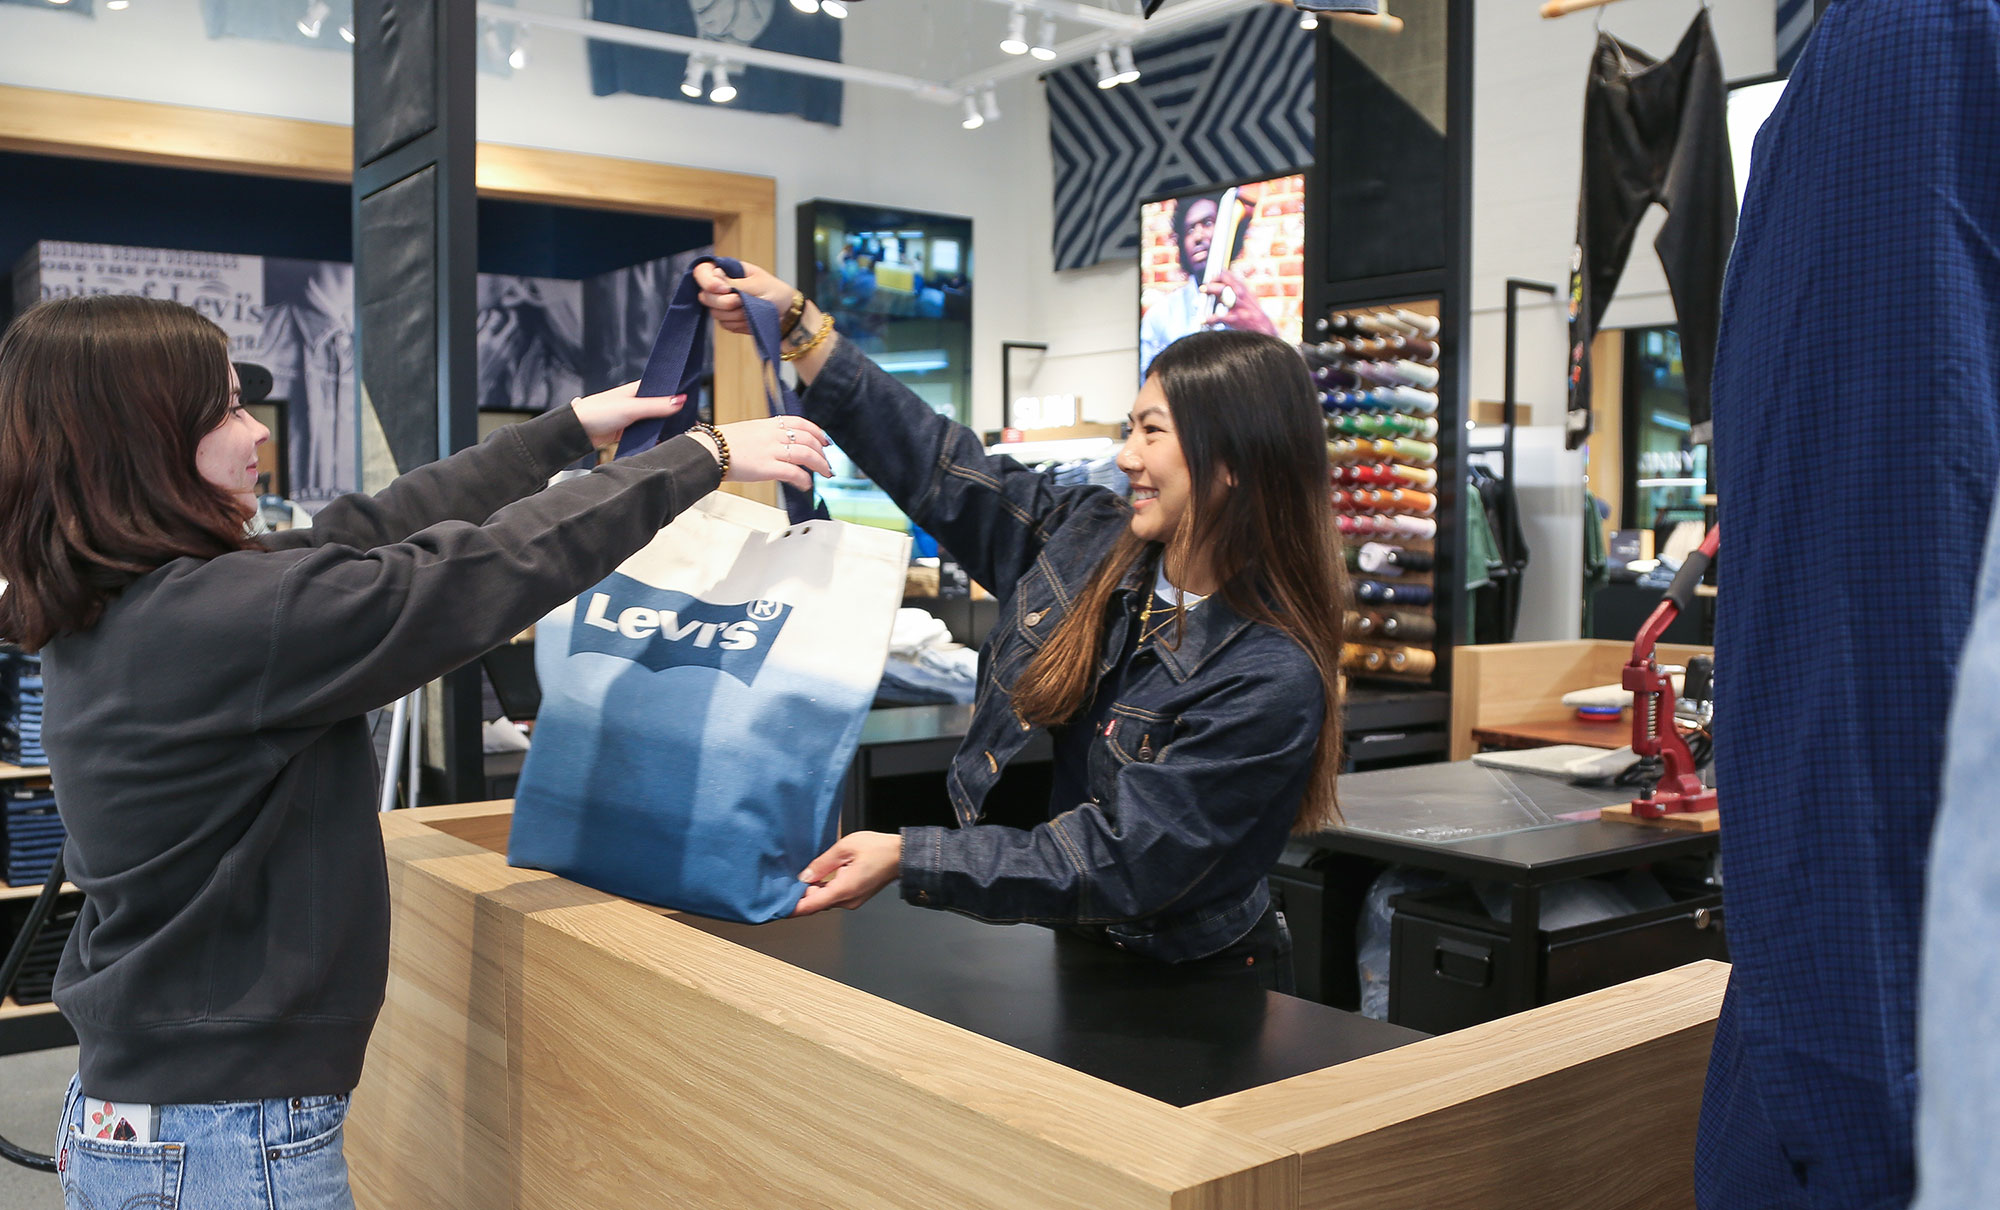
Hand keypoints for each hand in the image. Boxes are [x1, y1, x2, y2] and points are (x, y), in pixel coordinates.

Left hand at [569, 381, 686, 446]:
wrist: (576, 431)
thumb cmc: (598, 411)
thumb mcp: (632, 408)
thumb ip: (657, 406)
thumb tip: (681, 400)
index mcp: (637, 389)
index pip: (663, 389)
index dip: (676, 396)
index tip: (691, 405)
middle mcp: (636, 402)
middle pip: (660, 408)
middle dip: (672, 416)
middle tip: (688, 424)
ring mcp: (632, 418)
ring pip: (654, 423)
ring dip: (662, 429)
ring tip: (678, 435)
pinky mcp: (627, 432)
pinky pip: (645, 435)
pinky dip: (653, 439)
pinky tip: (661, 443)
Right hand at [692, 261, 798, 335]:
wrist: (787, 314)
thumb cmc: (775, 293)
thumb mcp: (756, 284)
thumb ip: (734, 283)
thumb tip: (715, 277)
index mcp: (728, 271)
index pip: (702, 271)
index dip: (707, 281)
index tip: (724, 289)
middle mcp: (721, 287)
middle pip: (705, 297)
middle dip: (725, 302)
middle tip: (742, 301)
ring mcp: (723, 304)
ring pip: (715, 313)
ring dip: (736, 314)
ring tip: (752, 309)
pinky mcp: (728, 319)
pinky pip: (725, 325)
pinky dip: (739, 324)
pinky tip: (751, 319)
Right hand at [709, 415, 833, 491]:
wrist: (708, 450)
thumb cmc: (722, 444)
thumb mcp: (748, 432)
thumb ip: (765, 437)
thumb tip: (777, 448)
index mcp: (768, 425)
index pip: (800, 423)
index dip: (817, 431)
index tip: (824, 440)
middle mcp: (773, 435)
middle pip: (808, 439)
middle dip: (822, 452)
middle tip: (826, 462)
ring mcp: (771, 450)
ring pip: (806, 454)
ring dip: (819, 465)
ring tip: (825, 473)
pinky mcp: (767, 467)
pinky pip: (794, 472)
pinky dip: (804, 479)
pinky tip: (806, 485)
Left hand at [792, 831, 902, 915]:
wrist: (901, 855)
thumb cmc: (878, 849)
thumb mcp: (844, 848)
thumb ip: (821, 864)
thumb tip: (804, 877)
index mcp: (843, 890)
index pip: (810, 906)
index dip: (792, 908)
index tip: (778, 907)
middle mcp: (848, 900)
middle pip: (816, 904)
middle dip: (801, 896)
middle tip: (788, 882)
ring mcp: (853, 901)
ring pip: (825, 901)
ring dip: (813, 893)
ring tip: (803, 878)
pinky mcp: (856, 897)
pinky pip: (834, 897)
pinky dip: (823, 891)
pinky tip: (818, 880)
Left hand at [1203, 270, 1278, 336]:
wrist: (1263, 328)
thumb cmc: (1252, 312)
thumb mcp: (1247, 296)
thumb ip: (1234, 288)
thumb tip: (1218, 283)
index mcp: (1242, 287)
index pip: (1227, 275)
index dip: (1216, 276)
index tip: (1210, 280)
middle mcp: (1240, 294)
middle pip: (1224, 280)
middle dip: (1212, 281)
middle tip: (1203, 287)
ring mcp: (1238, 305)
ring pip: (1222, 291)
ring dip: (1210, 289)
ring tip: (1202, 290)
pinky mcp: (1235, 318)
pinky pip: (1220, 317)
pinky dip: (1209, 319)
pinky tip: (1202, 320)